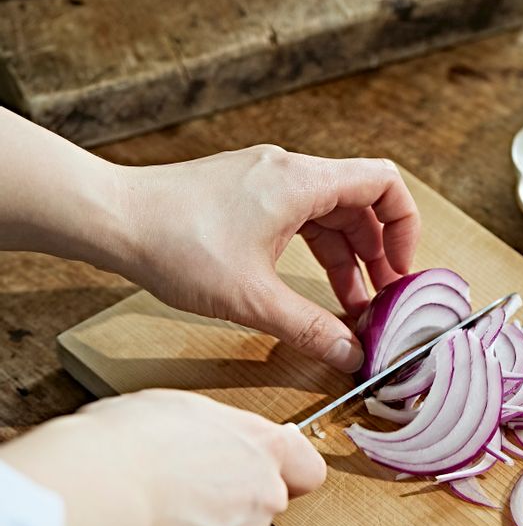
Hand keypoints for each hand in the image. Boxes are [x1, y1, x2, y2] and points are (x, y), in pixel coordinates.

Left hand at [0, 111, 419, 372]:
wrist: (113, 219)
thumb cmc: (175, 243)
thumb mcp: (253, 297)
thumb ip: (310, 327)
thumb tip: (350, 353)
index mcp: (301, 182)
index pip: (383, 184)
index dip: (405, 227)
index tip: (401, 270)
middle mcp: (289, 172)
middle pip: (361, 203)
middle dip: (378, 252)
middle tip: (384, 298)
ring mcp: (268, 181)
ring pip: (331, 214)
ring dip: (348, 257)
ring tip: (354, 304)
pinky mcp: (249, 195)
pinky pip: (302, 219)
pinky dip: (318, 251)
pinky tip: (316, 287)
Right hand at [0, 389, 325, 525]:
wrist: (99, 490)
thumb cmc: (129, 440)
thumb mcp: (181, 409)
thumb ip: (217, 432)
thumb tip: (214, 441)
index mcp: (262, 447)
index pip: (308, 469)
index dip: (289, 474)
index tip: (268, 474)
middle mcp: (266, 496)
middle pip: (262, 508)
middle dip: (231, 507)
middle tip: (183, 499)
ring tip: (157, 523)